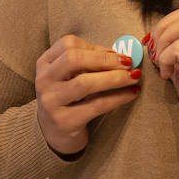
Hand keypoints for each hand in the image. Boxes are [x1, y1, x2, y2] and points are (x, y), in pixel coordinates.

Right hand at [35, 35, 140, 155]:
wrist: (54, 134)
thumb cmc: (69, 98)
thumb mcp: (70, 76)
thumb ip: (90, 62)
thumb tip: (121, 54)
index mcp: (45, 63)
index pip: (68, 44)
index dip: (96, 47)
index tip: (117, 54)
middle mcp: (44, 80)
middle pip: (74, 59)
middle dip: (106, 60)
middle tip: (129, 63)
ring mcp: (51, 101)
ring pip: (85, 83)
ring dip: (115, 78)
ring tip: (134, 76)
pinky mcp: (64, 121)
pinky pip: (97, 105)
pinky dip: (118, 97)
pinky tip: (132, 93)